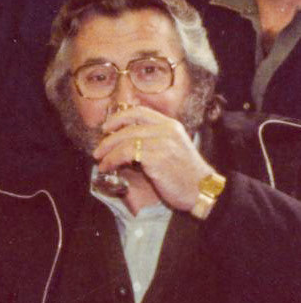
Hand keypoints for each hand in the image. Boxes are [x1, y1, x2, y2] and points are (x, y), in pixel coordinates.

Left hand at [91, 104, 213, 211]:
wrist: (202, 190)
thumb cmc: (185, 174)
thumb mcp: (172, 148)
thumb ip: (154, 139)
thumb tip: (122, 140)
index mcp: (170, 125)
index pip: (139, 111)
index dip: (119, 118)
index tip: (106, 128)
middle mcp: (167, 130)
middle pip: (128, 127)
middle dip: (108, 139)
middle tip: (98, 150)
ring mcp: (162, 143)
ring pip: (124, 141)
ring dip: (108, 152)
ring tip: (101, 162)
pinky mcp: (157, 158)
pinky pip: (126, 154)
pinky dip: (112, 160)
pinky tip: (108, 167)